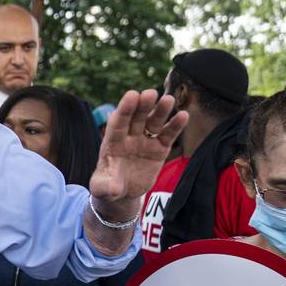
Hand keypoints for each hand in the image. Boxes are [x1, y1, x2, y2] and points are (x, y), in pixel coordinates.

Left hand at [89, 89, 187, 219]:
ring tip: (168, 100)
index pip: (118, 122)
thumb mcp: (102, 189)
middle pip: (137, 118)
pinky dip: (175, 126)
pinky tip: (183, 115)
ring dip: (161, 111)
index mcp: (112, 142)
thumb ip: (106, 187)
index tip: (132, 95)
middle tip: (151, 93)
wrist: (122, 192)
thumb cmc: (107, 186)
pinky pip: (168, 135)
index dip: (124, 109)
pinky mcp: (159, 149)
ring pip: (153, 123)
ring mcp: (145, 141)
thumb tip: (114, 189)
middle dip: (143, 105)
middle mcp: (129, 137)